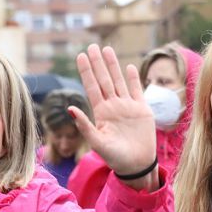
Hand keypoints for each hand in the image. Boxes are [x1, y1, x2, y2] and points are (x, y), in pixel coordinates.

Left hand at [73, 45, 157, 190]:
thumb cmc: (116, 158)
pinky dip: (133, 79)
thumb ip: (84, 125)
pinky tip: (129, 66)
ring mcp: (128, 107)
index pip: (92, 87)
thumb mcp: (97, 143)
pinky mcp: (142, 110)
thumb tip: (69, 108)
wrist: (137, 166)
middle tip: (92, 46)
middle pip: (104, 80)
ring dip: (113, 66)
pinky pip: (137, 90)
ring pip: (119, 81)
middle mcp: (113, 106)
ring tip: (107, 49)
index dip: (86, 71)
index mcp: (101, 112)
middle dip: (98, 63)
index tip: (80, 56)